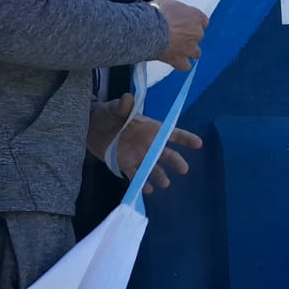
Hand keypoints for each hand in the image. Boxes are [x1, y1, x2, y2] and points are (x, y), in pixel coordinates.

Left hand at [87, 94, 203, 192]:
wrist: (90, 127)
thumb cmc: (107, 114)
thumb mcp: (115, 108)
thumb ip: (123, 106)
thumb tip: (128, 98)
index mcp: (150, 128)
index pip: (171, 133)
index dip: (185, 138)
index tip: (198, 144)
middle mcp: (148, 143)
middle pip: (166, 154)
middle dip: (176, 161)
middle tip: (184, 169)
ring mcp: (138, 156)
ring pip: (153, 167)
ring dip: (160, 175)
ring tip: (165, 184)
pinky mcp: (126, 164)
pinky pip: (136, 175)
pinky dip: (142, 183)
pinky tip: (148, 190)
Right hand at [151, 0, 207, 69]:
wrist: (148, 29)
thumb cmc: (156, 14)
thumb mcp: (167, 3)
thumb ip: (175, 10)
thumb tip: (171, 11)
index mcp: (196, 17)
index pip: (203, 21)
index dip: (193, 22)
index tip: (187, 23)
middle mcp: (197, 33)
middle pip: (198, 36)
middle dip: (189, 36)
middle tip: (176, 34)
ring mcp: (189, 48)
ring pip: (196, 53)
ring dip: (189, 51)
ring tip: (178, 49)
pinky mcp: (179, 60)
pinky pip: (185, 66)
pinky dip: (182, 64)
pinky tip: (176, 61)